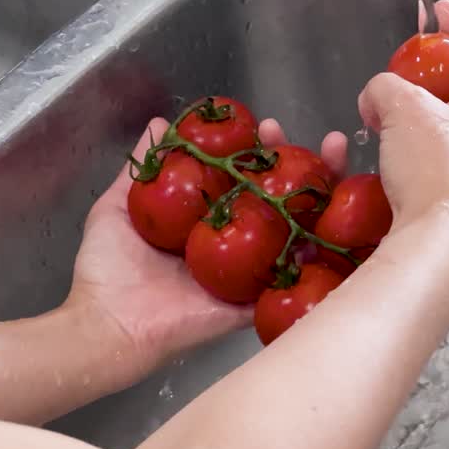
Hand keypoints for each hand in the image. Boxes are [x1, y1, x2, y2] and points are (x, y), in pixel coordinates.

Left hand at [65, 118, 347, 376]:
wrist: (107, 325)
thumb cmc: (107, 271)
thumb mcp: (118, 207)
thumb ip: (143, 168)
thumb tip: (159, 123)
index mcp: (213, 221)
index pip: (249, 178)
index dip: (265, 152)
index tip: (269, 126)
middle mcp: (240, 244)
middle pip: (285, 200)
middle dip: (307, 168)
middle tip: (318, 142)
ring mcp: (252, 271)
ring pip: (301, 231)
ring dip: (327, 198)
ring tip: (339, 164)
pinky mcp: (255, 300)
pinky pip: (296, 277)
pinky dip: (323, 252)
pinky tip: (342, 221)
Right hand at [359, 0, 448, 235]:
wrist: (439, 238)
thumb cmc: (436, 166)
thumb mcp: (403, 107)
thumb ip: (385, 86)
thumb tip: (376, 96)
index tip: (440, 13)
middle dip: (438, 69)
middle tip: (408, 64)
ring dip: (416, 107)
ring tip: (384, 105)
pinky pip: (436, 150)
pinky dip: (410, 138)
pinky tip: (383, 143)